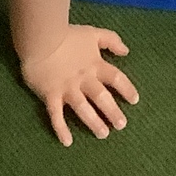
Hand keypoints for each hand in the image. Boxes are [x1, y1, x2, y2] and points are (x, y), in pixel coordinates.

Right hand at [20, 25, 138, 145]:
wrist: (40, 37)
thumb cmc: (67, 35)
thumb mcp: (93, 33)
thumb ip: (111, 40)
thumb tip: (127, 51)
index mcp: (95, 65)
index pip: (116, 79)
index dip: (127, 89)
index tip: (134, 101)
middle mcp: (84, 79)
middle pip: (102, 98)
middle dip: (112, 112)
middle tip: (121, 125)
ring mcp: (67, 89)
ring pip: (83, 109)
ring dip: (94, 122)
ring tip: (103, 134)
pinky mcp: (51, 95)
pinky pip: (56, 116)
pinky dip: (61, 129)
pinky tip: (68, 142)